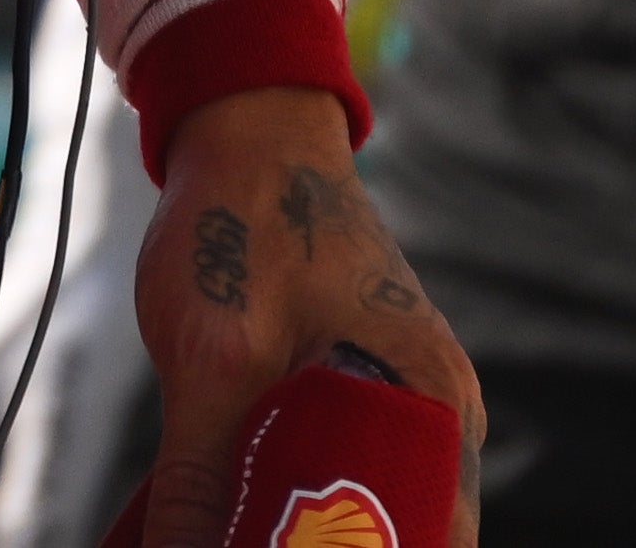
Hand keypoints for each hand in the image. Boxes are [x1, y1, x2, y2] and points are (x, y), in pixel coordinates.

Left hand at [132, 84, 482, 547]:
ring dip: (296, 530)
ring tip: (228, 528)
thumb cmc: (242, 220)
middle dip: (324, 545)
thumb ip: (199, 477)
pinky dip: (288, 498)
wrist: (246, 129)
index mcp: (431, 406)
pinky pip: (341, 469)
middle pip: (398, 534)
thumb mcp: (211, 357)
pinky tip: (228, 513)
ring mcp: (402, 400)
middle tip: (245, 542)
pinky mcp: (362, 391)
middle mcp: (435, 414)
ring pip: (366, 507)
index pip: (430, 544)